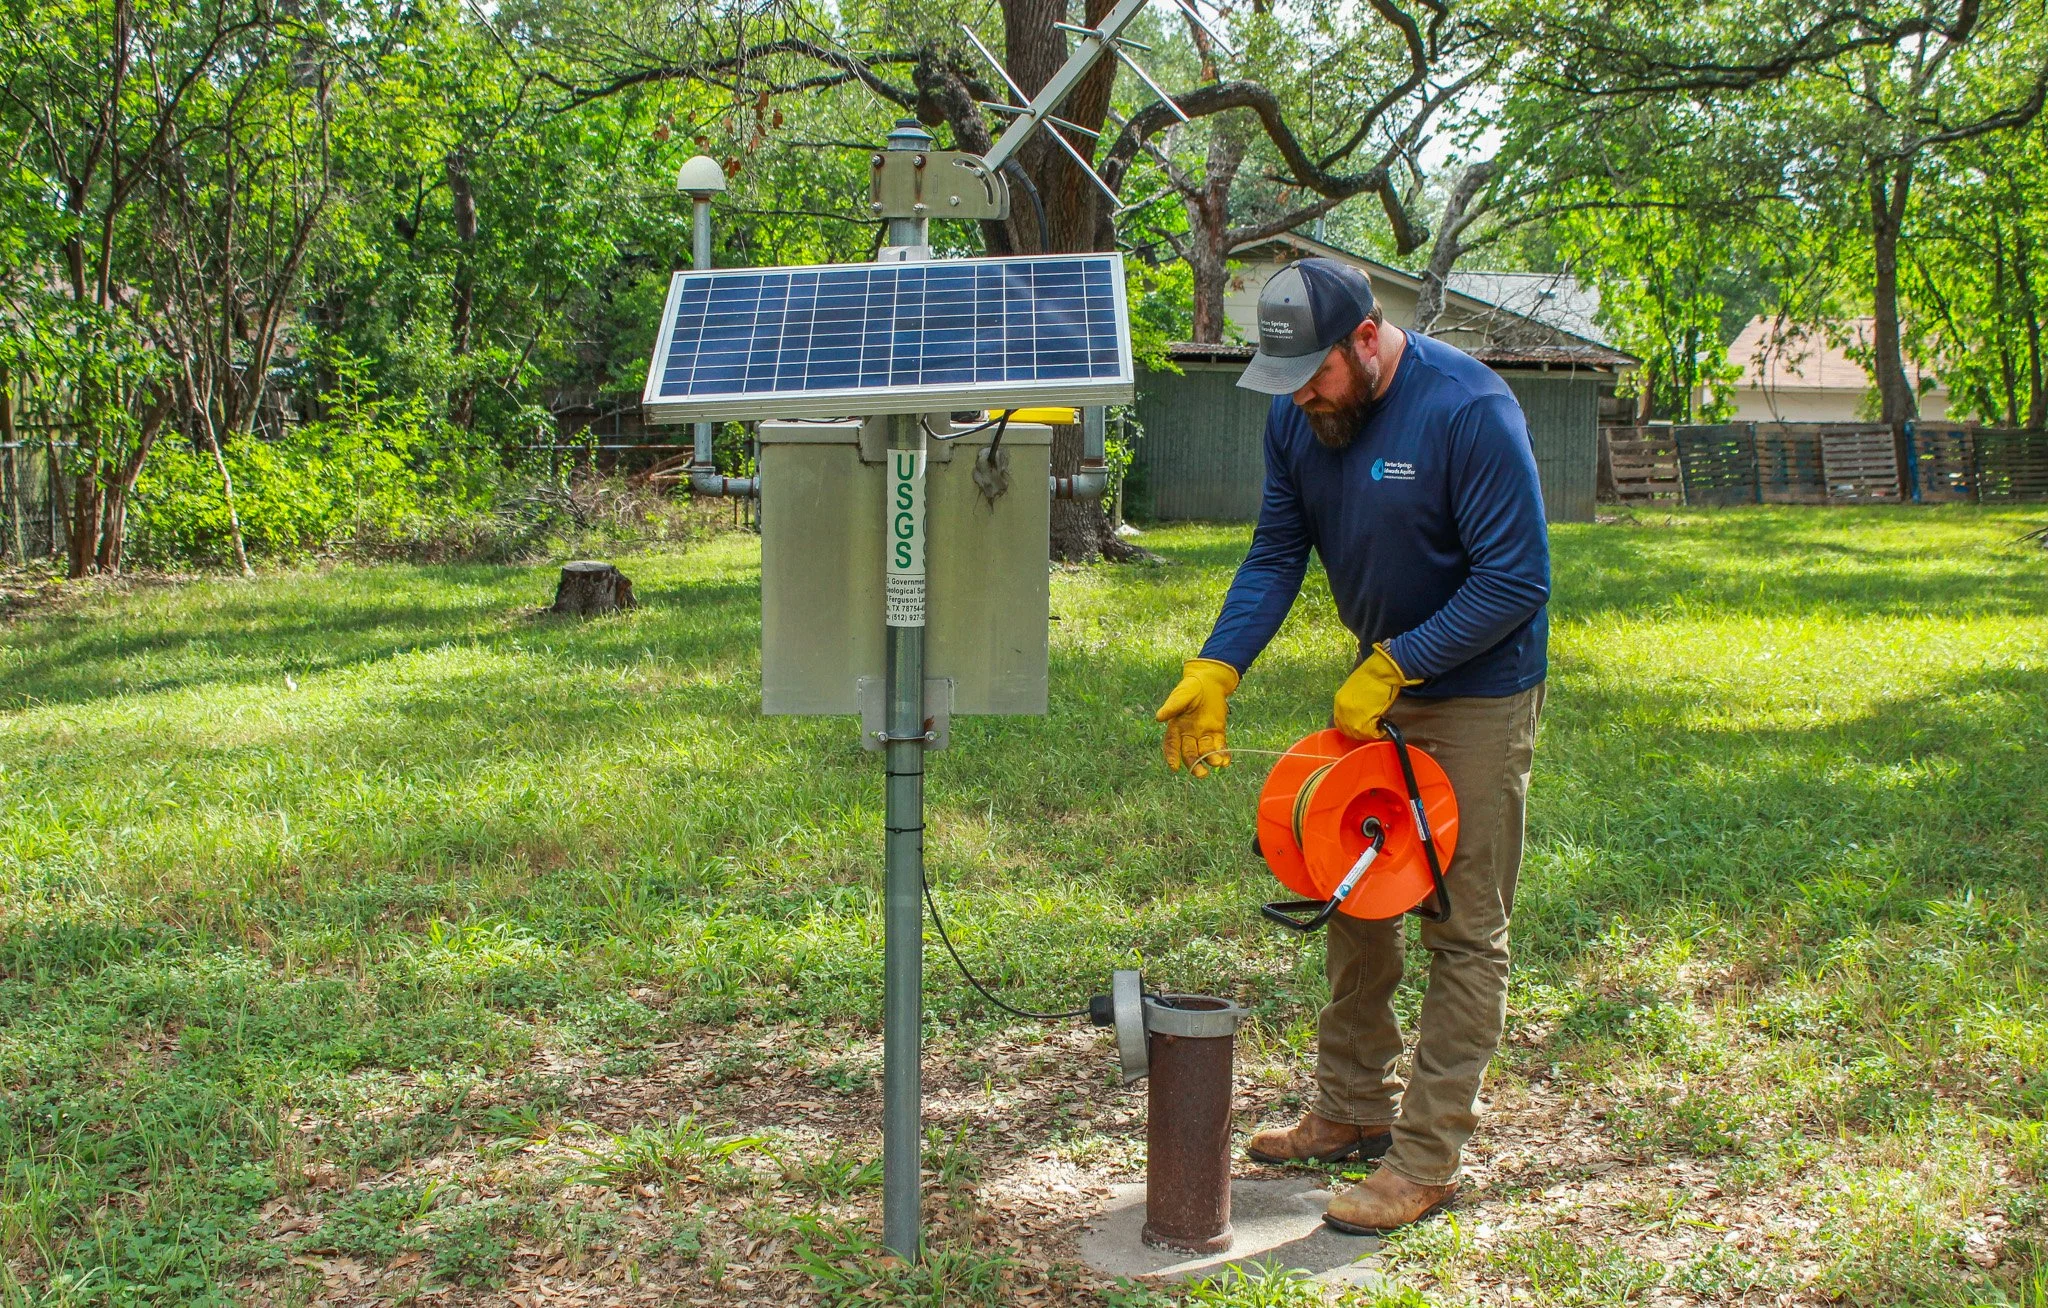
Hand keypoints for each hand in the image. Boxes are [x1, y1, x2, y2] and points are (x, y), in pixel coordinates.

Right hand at [1155, 658, 1239, 775]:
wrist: (1210, 681)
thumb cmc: (1191, 687)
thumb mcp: (1181, 695)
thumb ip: (1172, 706)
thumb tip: (1158, 717)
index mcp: (1176, 727)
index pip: (1172, 745)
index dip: (1171, 756)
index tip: (1174, 767)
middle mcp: (1188, 734)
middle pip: (1189, 753)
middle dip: (1195, 764)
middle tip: (1201, 774)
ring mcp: (1203, 735)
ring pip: (1205, 752)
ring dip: (1211, 759)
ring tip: (1218, 763)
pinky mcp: (1217, 732)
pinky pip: (1220, 746)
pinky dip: (1223, 754)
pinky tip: (1226, 761)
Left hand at [1333, 643, 1422, 739]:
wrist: (1381, 672)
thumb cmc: (1373, 677)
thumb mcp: (1356, 690)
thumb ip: (1354, 703)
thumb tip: (1361, 713)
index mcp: (1339, 701)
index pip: (1341, 721)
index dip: (1352, 726)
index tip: (1363, 725)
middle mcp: (1341, 710)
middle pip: (1348, 730)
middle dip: (1360, 731)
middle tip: (1373, 728)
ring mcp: (1349, 717)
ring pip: (1358, 734)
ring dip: (1369, 732)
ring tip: (1379, 726)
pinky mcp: (1361, 722)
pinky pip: (1369, 733)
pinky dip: (1377, 732)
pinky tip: (1383, 726)